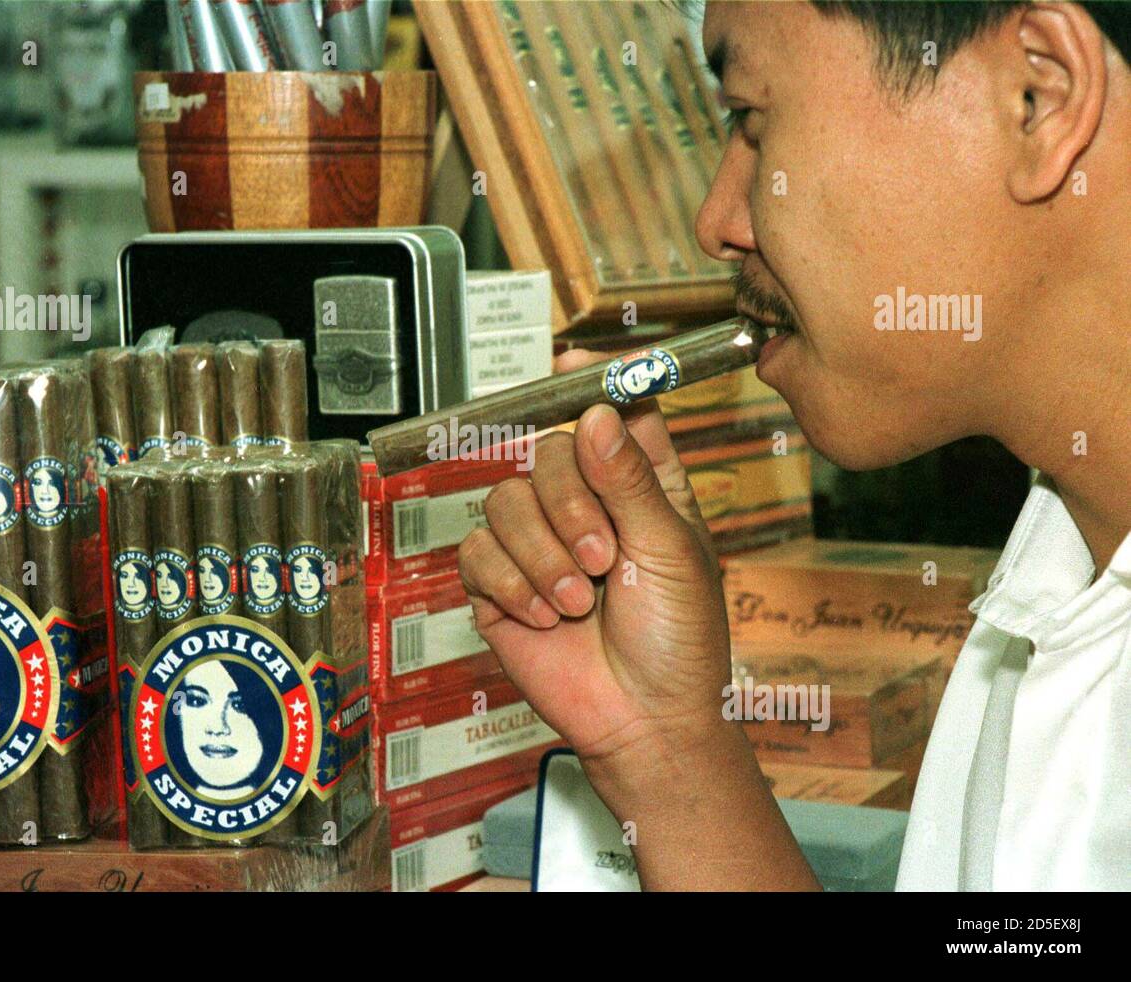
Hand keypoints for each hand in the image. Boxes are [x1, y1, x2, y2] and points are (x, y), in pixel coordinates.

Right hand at [457, 351, 732, 774]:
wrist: (642, 719)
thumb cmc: (679, 639)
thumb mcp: (670, 551)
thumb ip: (628, 480)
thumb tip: (594, 413)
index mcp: (639, 486)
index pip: (612, 415)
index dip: (595, 385)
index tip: (573, 363)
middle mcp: (586, 506)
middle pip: (547, 451)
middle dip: (568, 505)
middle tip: (601, 558)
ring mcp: (538, 544)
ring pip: (504, 500)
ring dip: (542, 556)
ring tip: (577, 602)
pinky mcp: (498, 584)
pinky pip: (476, 552)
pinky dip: (510, 584)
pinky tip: (545, 617)